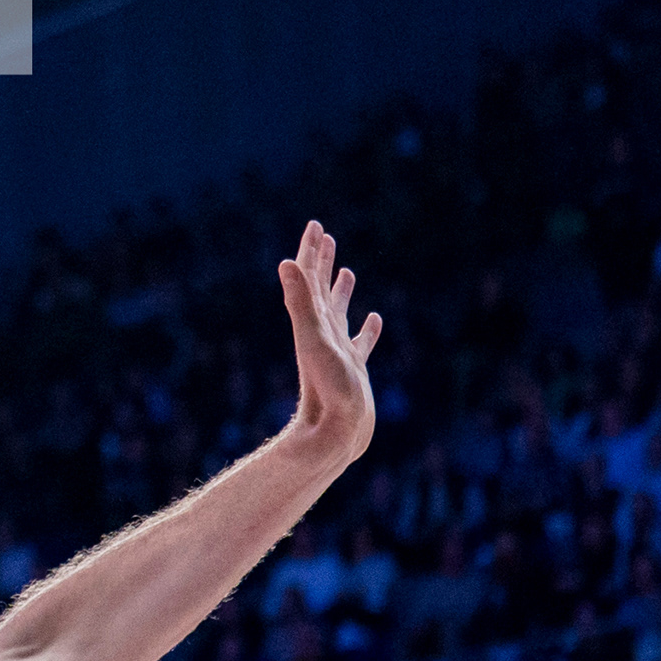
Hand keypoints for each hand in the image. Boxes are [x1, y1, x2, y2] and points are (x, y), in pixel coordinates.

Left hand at [275, 221, 383, 465]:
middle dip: (321, 261)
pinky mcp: (354, 370)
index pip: (308, 279)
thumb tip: (286, 263)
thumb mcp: (314, 340)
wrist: (335, 435)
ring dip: (339, 290)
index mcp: (312, 322)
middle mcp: (323, 334)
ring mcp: (339, 351)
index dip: (311, 252)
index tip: (316, 226)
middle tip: (324, 235)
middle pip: (319, 289)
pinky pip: (361, 343)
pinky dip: (366, 329)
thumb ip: (300, 303)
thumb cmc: (327, 391)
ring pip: (339, 313)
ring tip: (346, 270)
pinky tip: (374, 319)